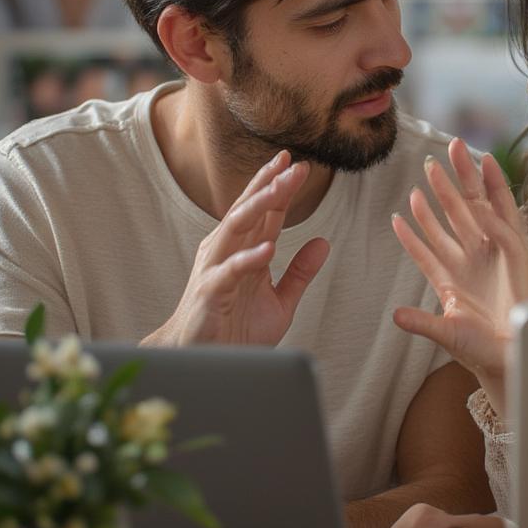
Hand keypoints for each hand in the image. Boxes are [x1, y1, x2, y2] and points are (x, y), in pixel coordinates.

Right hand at [147, 151, 329, 346]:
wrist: (203, 363)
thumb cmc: (235, 330)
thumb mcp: (280, 301)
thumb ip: (299, 272)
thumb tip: (324, 242)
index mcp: (245, 250)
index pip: (264, 212)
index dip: (279, 187)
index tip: (297, 164)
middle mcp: (227, 252)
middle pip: (249, 210)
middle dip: (270, 185)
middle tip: (291, 164)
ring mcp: (216, 269)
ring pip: (235, 228)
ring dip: (258, 206)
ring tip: (280, 188)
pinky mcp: (210, 293)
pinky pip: (228, 271)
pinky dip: (248, 259)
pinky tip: (267, 248)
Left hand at [392, 138, 527, 417]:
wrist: (512, 362)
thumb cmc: (482, 350)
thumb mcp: (447, 332)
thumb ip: (422, 323)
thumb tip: (395, 316)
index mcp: (453, 276)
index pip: (430, 244)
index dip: (416, 225)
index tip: (400, 209)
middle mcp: (475, 259)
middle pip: (457, 213)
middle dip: (445, 186)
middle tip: (430, 161)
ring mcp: (496, 256)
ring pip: (481, 209)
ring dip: (469, 183)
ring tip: (457, 154)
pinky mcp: (519, 261)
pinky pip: (506, 233)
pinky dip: (495, 217)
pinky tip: (481, 203)